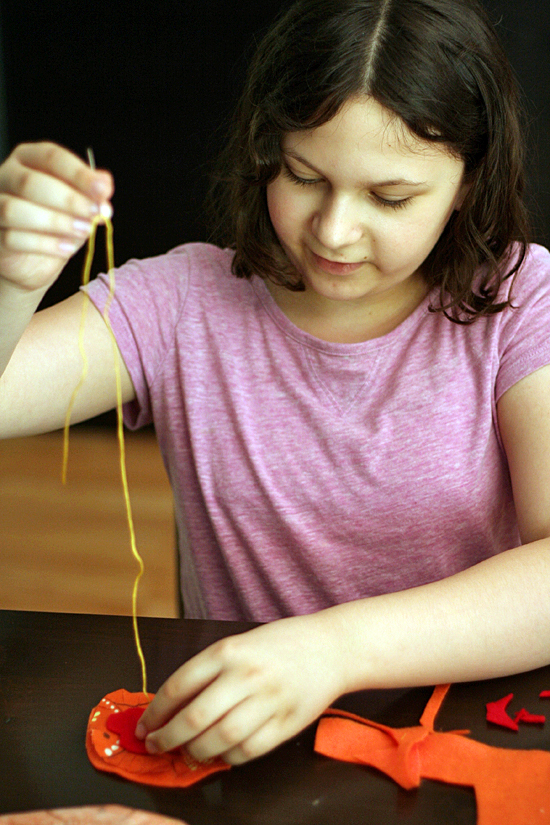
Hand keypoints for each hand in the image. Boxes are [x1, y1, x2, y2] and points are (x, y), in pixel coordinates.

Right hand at [0, 142, 112, 292]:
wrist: (34, 260)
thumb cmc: (56, 225)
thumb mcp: (80, 207)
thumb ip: (91, 194)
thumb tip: (104, 184)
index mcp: (30, 160)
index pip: (51, 157)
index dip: (78, 173)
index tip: (103, 189)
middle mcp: (7, 176)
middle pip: (29, 182)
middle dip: (67, 199)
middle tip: (94, 213)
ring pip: (14, 210)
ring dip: (54, 221)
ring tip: (83, 231)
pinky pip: (12, 238)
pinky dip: (44, 244)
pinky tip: (66, 249)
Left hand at [136, 612, 347, 764]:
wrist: (331, 647)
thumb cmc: (281, 643)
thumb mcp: (239, 644)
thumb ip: (208, 672)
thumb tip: (171, 707)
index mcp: (229, 651)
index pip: (179, 686)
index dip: (155, 712)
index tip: (144, 725)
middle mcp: (246, 675)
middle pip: (194, 718)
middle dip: (167, 738)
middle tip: (156, 745)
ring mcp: (268, 700)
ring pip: (219, 739)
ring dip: (195, 752)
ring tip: (187, 752)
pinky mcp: (286, 723)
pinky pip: (248, 750)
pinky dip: (228, 757)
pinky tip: (220, 753)